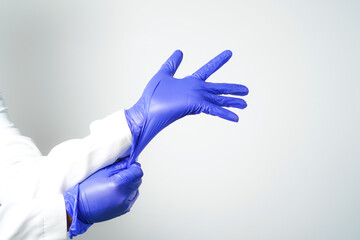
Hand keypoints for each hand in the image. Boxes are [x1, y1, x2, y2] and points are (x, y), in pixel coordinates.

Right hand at [64, 158, 142, 237]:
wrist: (79, 208)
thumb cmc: (86, 190)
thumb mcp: (102, 172)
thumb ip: (119, 166)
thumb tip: (129, 161)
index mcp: (118, 185)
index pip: (137, 172)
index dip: (133, 166)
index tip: (128, 164)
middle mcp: (124, 196)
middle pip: (138, 180)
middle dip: (132, 174)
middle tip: (121, 172)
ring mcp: (125, 204)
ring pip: (136, 188)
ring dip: (130, 184)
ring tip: (117, 183)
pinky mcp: (124, 210)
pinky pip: (132, 197)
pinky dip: (128, 193)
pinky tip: (117, 191)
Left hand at [125, 50, 247, 162]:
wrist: (146, 112)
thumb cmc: (152, 96)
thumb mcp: (163, 75)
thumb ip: (172, 64)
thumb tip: (180, 51)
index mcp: (190, 83)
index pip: (207, 70)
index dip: (218, 61)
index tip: (229, 53)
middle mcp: (196, 90)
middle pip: (218, 88)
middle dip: (233, 88)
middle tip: (247, 89)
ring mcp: (196, 98)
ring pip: (219, 100)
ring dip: (233, 102)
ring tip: (245, 103)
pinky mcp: (195, 106)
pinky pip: (213, 110)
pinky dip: (225, 114)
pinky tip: (236, 117)